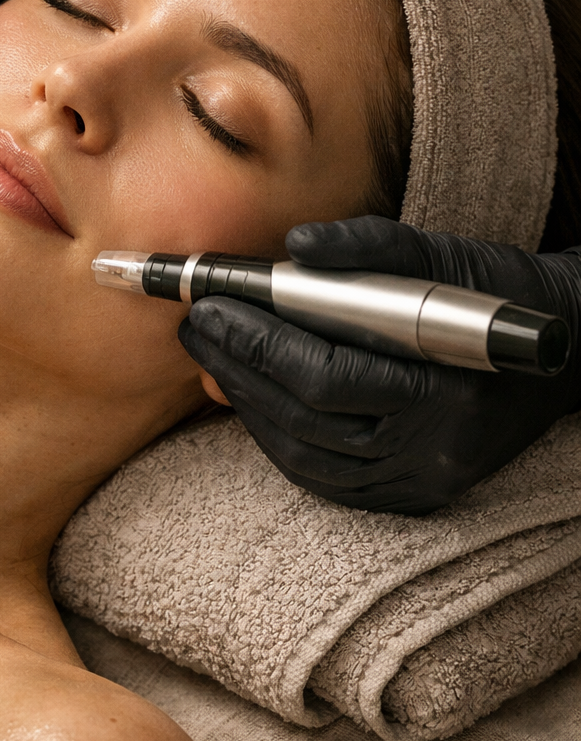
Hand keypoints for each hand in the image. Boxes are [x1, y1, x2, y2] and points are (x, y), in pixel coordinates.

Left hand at [179, 217, 580, 513]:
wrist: (562, 349)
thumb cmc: (495, 292)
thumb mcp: (441, 252)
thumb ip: (367, 246)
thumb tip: (293, 247)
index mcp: (446, 387)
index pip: (325, 377)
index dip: (257, 343)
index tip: (210, 304)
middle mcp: (433, 448)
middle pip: (304, 420)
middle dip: (238, 368)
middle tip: (196, 326)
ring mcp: (422, 480)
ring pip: (306, 457)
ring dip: (248, 407)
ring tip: (212, 358)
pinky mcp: (413, 494)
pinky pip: (326, 479)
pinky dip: (280, 440)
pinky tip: (254, 402)